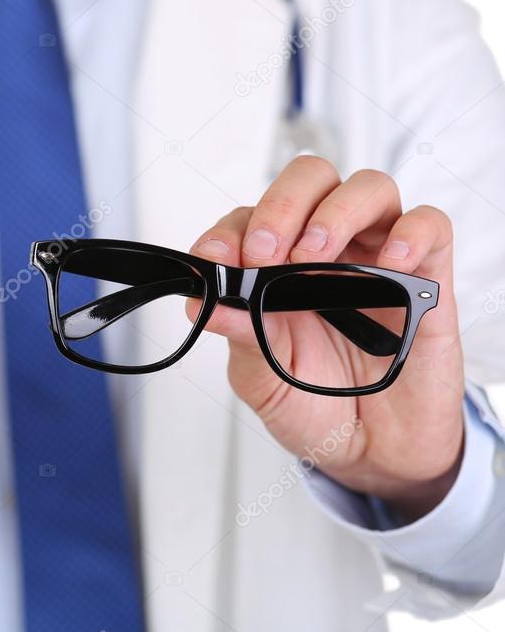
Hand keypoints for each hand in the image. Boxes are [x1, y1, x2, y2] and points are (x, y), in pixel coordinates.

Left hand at [190, 157, 463, 520]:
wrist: (371, 451)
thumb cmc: (314, 404)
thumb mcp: (262, 379)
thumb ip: (240, 336)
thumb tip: (202, 304)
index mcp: (276, 268)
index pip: (250, 218)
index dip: (230, 230)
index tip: (217, 258)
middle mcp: (326, 251)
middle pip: (310, 180)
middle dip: (280, 205)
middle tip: (264, 252)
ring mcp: (376, 258)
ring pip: (369, 188)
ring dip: (335, 212)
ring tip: (315, 256)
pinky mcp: (425, 277)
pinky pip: (429, 225)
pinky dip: (410, 231)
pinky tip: (390, 261)